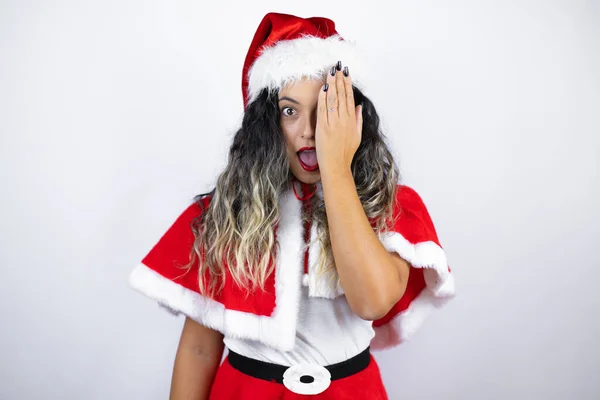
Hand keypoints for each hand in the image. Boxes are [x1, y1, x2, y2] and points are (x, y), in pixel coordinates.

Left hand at [315, 61, 362, 175]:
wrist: (337, 166)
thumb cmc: (346, 153)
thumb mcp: (357, 136)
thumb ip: (358, 120)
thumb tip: (358, 106)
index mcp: (352, 121)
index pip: (349, 98)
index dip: (348, 84)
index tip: (346, 73)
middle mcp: (343, 120)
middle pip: (342, 95)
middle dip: (340, 79)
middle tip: (338, 66)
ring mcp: (333, 123)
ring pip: (333, 99)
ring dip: (332, 84)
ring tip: (331, 71)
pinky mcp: (323, 128)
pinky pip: (323, 109)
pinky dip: (323, 97)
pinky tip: (323, 87)